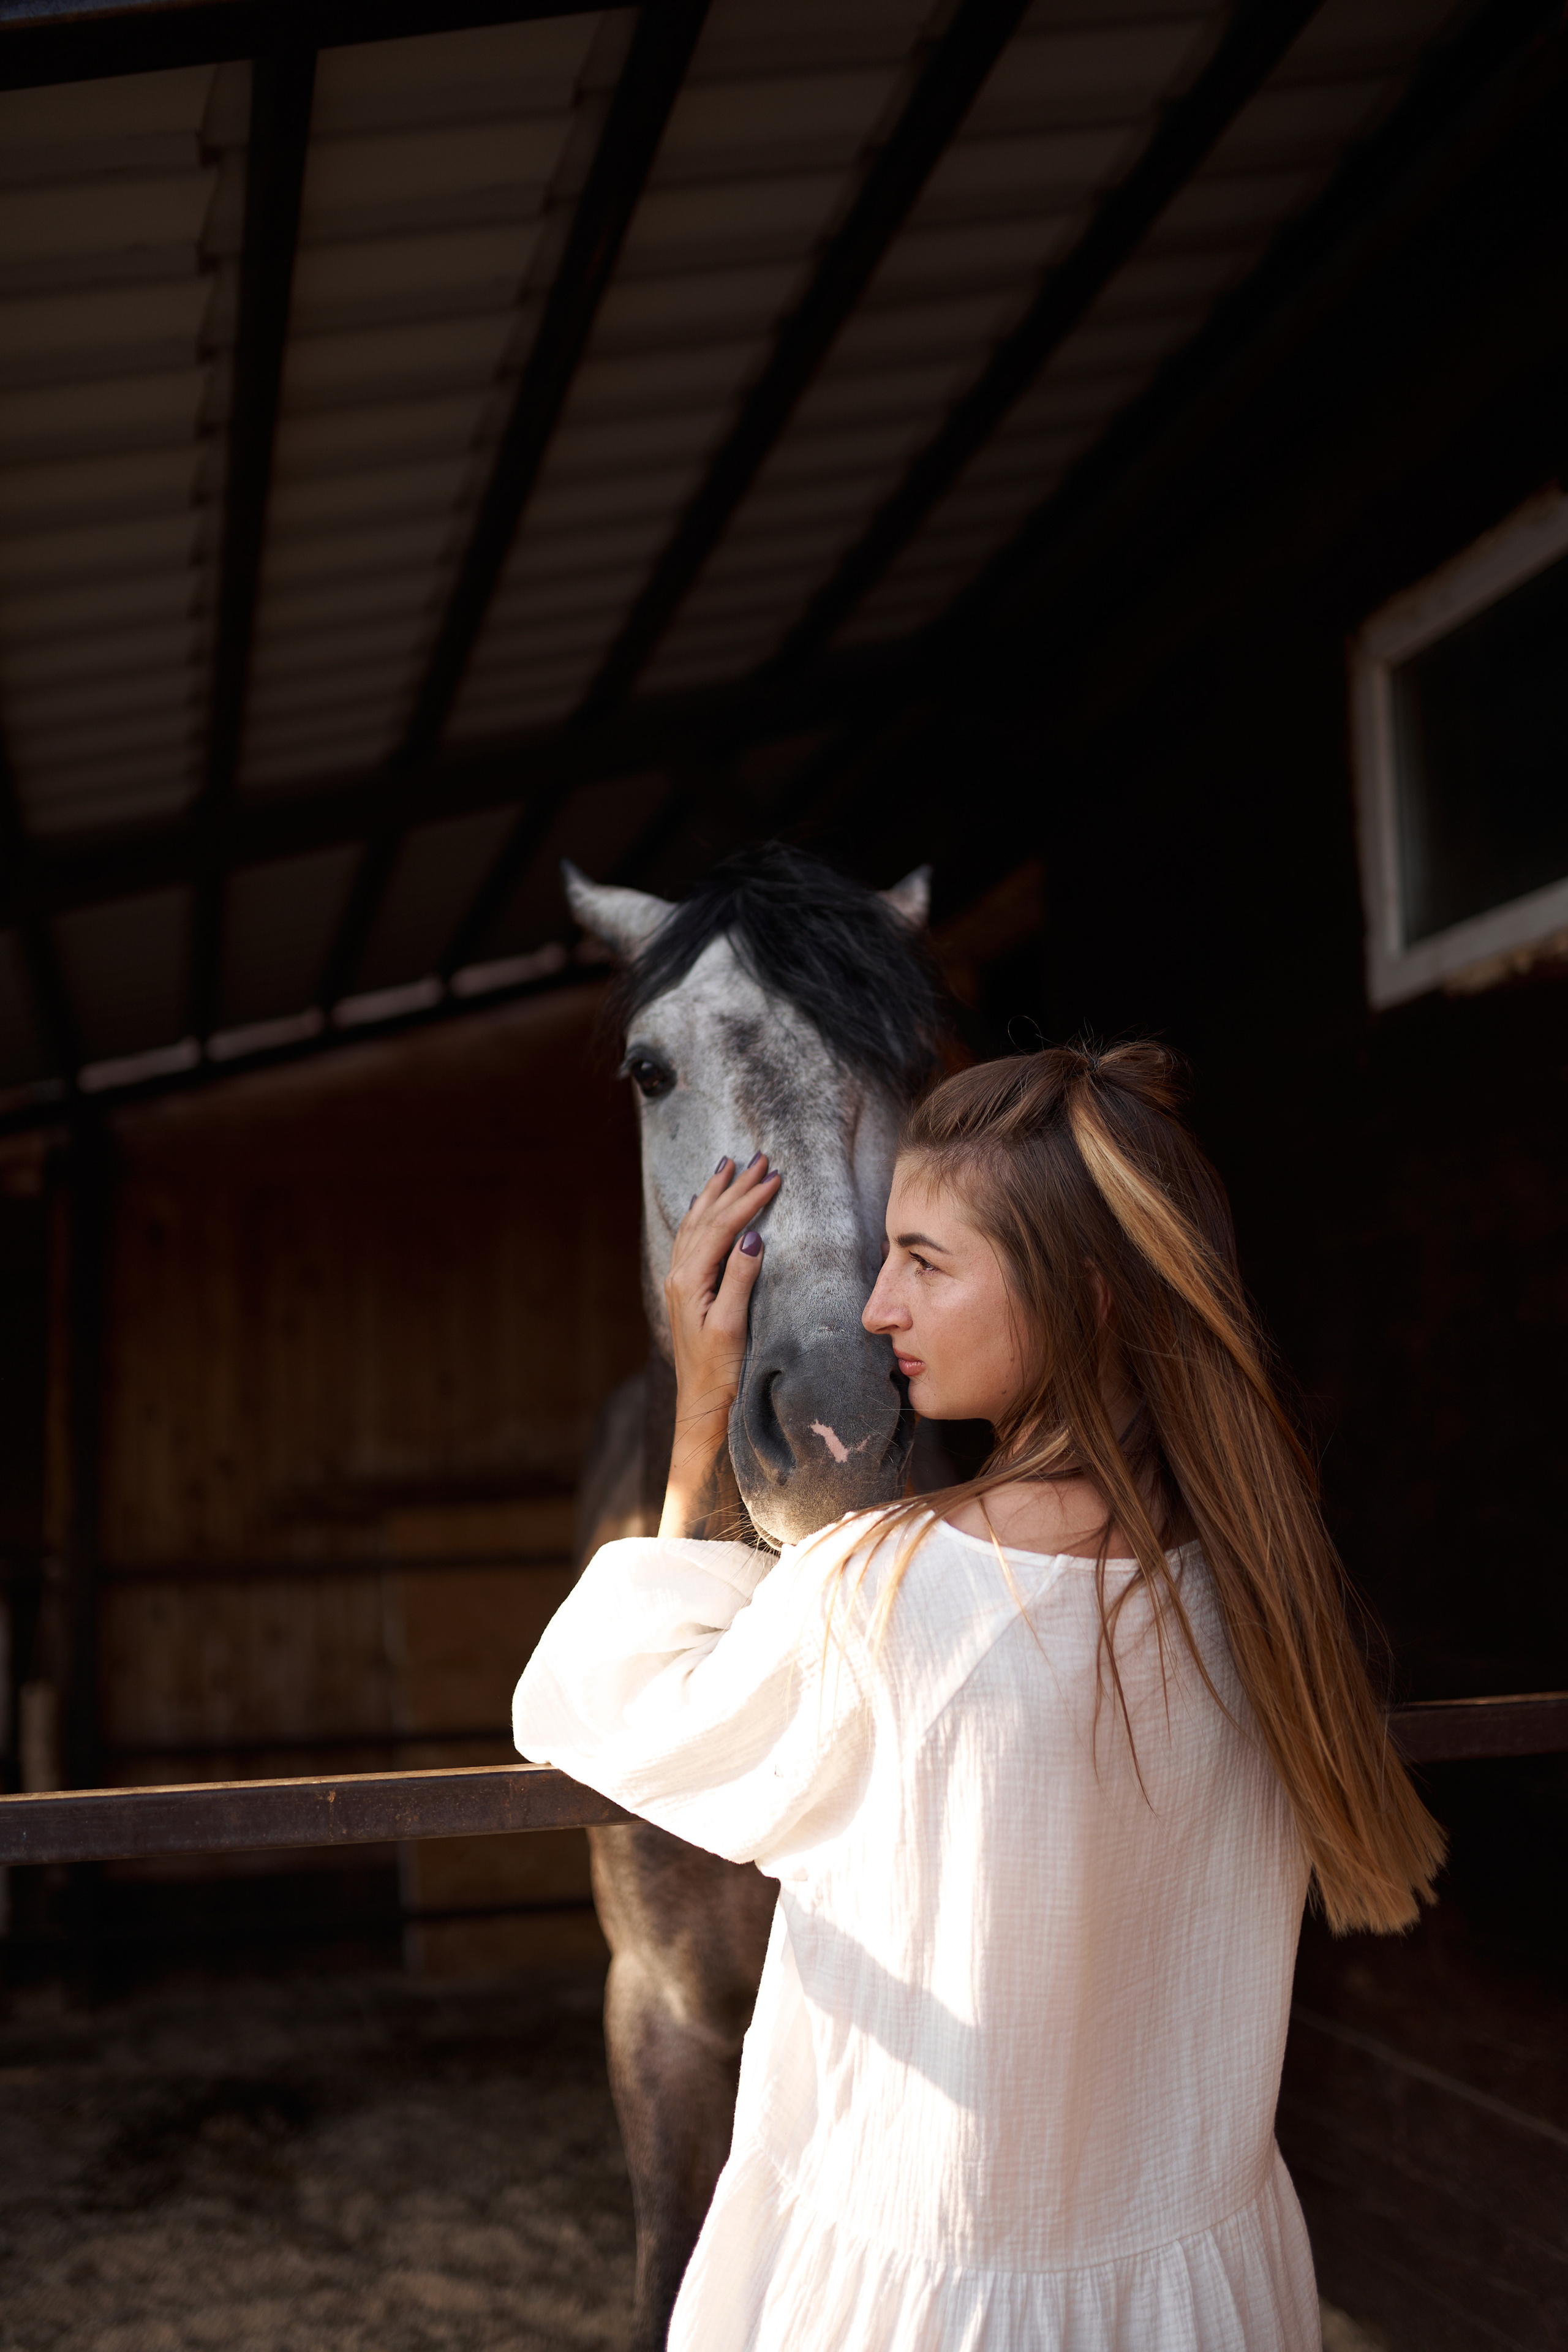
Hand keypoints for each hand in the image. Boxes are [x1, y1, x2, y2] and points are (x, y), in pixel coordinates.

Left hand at [659, 1152, 780, 1538]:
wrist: (702, 1407)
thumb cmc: (720, 1373)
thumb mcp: (732, 1325)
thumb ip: (739, 1278)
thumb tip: (750, 1236)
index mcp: (689, 1280)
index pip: (722, 1227)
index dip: (748, 1200)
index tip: (774, 1176)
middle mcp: (679, 1275)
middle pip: (707, 1218)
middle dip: (733, 1187)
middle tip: (758, 1158)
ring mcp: (680, 1282)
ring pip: (697, 1224)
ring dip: (715, 1193)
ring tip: (728, 1165)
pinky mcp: (686, 1291)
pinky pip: (691, 1239)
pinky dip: (701, 1215)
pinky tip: (703, 1204)